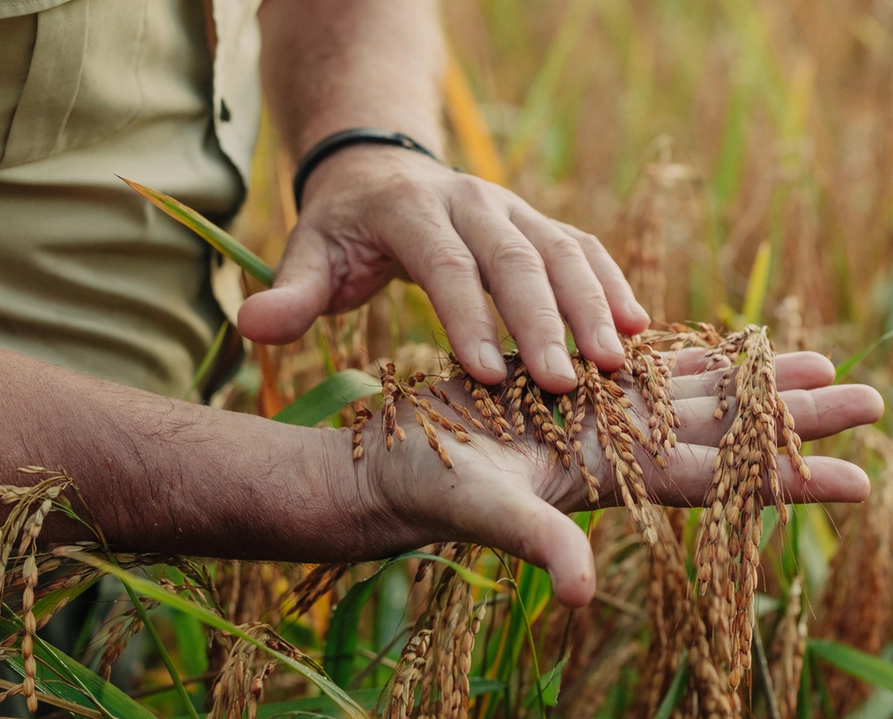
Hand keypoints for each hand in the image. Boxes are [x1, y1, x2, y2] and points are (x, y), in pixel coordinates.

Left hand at [237, 147, 649, 392]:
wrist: (383, 172)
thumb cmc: (345, 232)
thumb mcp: (309, 256)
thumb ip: (290, 292)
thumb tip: (253, 326)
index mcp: (411, 210)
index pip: (445, 264)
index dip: (469, 317)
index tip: (492, 378)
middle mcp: (471, 200)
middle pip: (515, 258)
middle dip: (545, 321)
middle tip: (567, 385)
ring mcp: (513, 208)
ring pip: (562, 249)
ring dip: (593, 305)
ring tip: (616, 363)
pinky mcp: (541, 222)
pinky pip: (584, 248)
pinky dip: (612, 284)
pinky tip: (638, 329)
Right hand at [335, 350, 883, 606]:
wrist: (392, 466)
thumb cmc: (428, 488)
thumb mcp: (483, 511)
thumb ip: (538, 542)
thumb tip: (580, 595)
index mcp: (619, 478)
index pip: (725, 482)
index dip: (793, 482)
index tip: (866, 481)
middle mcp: (627, 450)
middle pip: (733, 434)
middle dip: (802, 420)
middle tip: (877, 401)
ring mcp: (608, 418)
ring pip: (704, 397)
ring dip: (763, 384)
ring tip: (827, 363)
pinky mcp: (581, 388)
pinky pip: (654, 369)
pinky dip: (699, 357)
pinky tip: (736, 347)